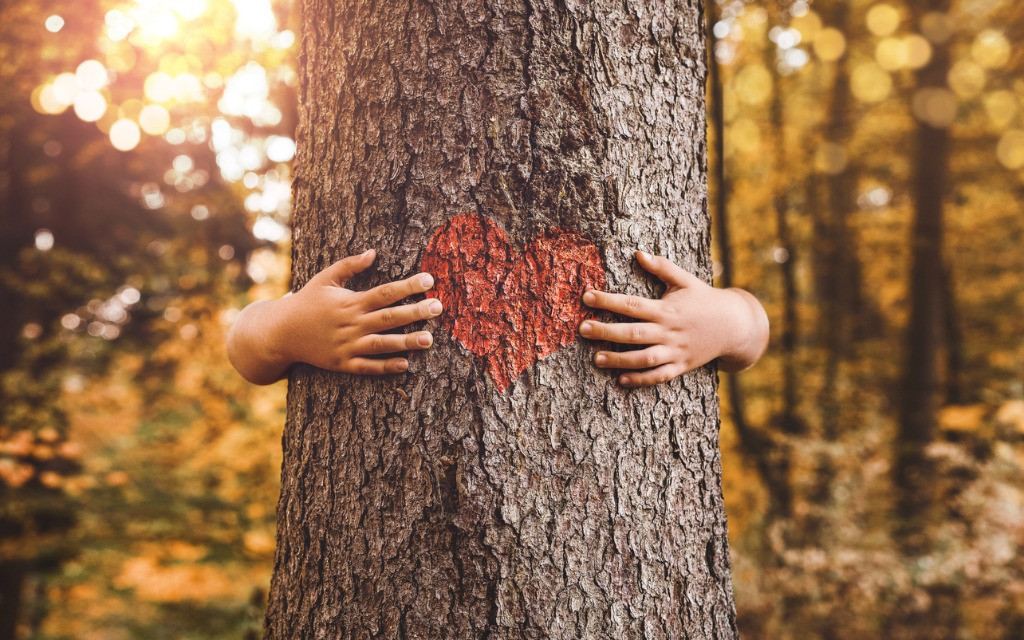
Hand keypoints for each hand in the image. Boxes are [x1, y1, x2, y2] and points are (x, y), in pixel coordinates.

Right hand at [226, 249, 442, 383]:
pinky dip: (385, 366)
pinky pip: (367, 367)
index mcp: (350, 302)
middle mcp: (351, 324)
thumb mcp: (325, 278)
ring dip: (406, 342)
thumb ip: (350, 265)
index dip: (408, 286)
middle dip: (415, 312)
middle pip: (389, 318)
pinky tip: (405, 364)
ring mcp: (347, 345)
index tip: (430, 280)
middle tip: (439, 307)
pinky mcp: (342, 364)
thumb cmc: (307, 302)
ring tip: (430, 339)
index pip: (385, 292)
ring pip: (382, 344)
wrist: (280, 333)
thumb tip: (374, 252)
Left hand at [578, 251, 768, 386]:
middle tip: (582, 329)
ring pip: (644, 358)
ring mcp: (675, 351)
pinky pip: (659, 376)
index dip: (608, 300)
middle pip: (633, 333)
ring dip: (619, 360)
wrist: (735, 325)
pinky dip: (641, 379)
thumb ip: (662, 267)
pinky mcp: (681, 366)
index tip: (587, 296)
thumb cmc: (705, 299)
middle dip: (606, 331)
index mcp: (666, 308)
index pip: (632, 304)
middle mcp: (669, 331)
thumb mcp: (685, 280)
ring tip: (596, 359)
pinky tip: (621, 379)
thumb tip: (639, 253)